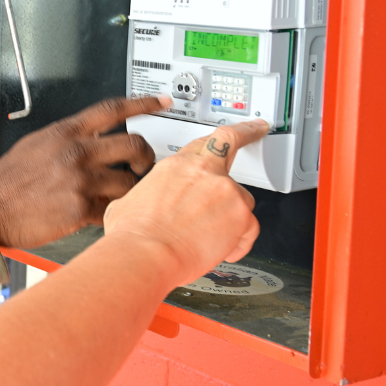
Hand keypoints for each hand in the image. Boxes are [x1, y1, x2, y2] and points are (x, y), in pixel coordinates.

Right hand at [0, 95, 166, 251]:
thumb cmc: (8, 181)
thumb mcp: (36, 145)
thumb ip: (67, 138)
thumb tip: (92, 137)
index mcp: (66, 132)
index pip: (113, 109)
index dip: (144, 103)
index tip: (162, 102)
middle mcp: (76, 152)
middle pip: (134, 144)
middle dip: (146, 157)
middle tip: (143, 165)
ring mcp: (81, 180)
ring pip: (129, 183)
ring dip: (128, 191)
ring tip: (116, 196)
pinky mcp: (80, 208)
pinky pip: (112, 210)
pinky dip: (110, 214)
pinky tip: (100, 214)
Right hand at [101, 120, 266, 287]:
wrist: (146, 254)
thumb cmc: (134, 235)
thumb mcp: (129, 203)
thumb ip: (148, 199)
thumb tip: (145, 207)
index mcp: (175, 168)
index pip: (200, 145)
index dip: (212, 141)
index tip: (222, 137)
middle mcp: (202, 172)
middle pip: (230, 142)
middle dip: (247, 132)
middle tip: (256, 130)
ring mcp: (224, 190)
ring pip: (241, 198)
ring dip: (233, 216)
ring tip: (213, 237)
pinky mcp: (240, 214)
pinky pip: (250, 228)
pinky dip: (239, 242)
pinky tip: (224, 251)